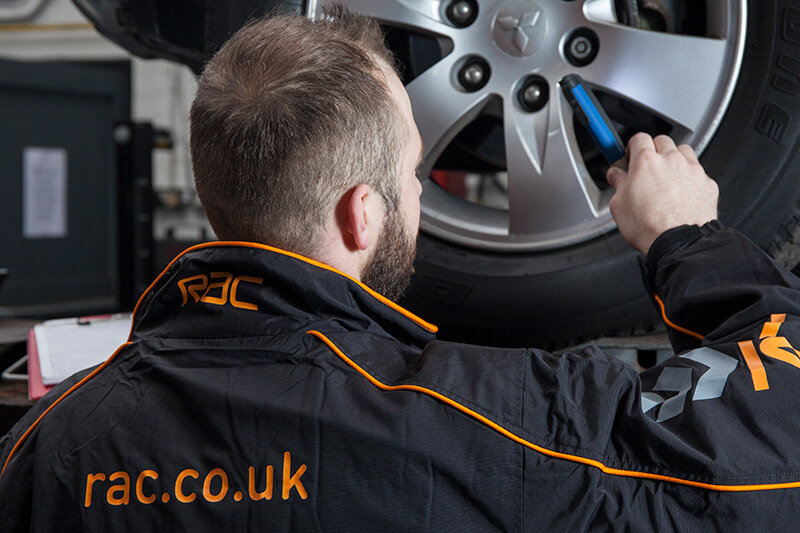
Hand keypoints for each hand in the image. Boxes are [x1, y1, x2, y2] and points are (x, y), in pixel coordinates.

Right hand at [606, 133, 718, 255]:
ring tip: (667, 176)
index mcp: (646, 162)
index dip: (632, 146)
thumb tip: (616, 176)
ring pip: (684, 151)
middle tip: (647, 166)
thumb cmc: (649, 227)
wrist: (678, 243)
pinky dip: (690, 177)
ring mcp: (692, 170)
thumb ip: (618, 184)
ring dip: (675, 158)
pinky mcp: (707, 183)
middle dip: (654, 149)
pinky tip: (682, 192)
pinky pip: (698, 171)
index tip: (630, 154)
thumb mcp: (619, 205)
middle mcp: (671, 161)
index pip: (639, 138)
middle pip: (662, 140)